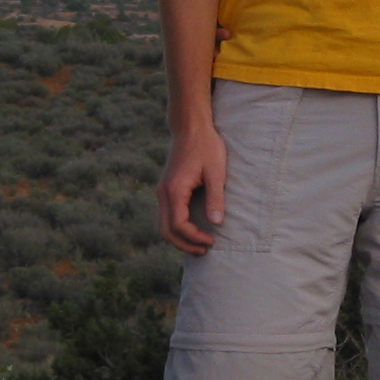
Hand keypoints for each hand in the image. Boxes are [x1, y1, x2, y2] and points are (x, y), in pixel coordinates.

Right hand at [158, 123, 227, 254]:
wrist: (191, 128)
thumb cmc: (206, 146)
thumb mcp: (216, 172)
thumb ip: (216, 197)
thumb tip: (216, 224)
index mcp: (175, 190)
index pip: (178, 225)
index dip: (194, 237)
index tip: (212, 241)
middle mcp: (163, 193)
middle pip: (166, 230)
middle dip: (184, 244)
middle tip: (204, 251)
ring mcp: (163, 191)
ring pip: (163, 225)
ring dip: (179, 239)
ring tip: (199, 245)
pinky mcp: (167, 189)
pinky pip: (167, 216)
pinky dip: (177, 229)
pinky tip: (193, 231)